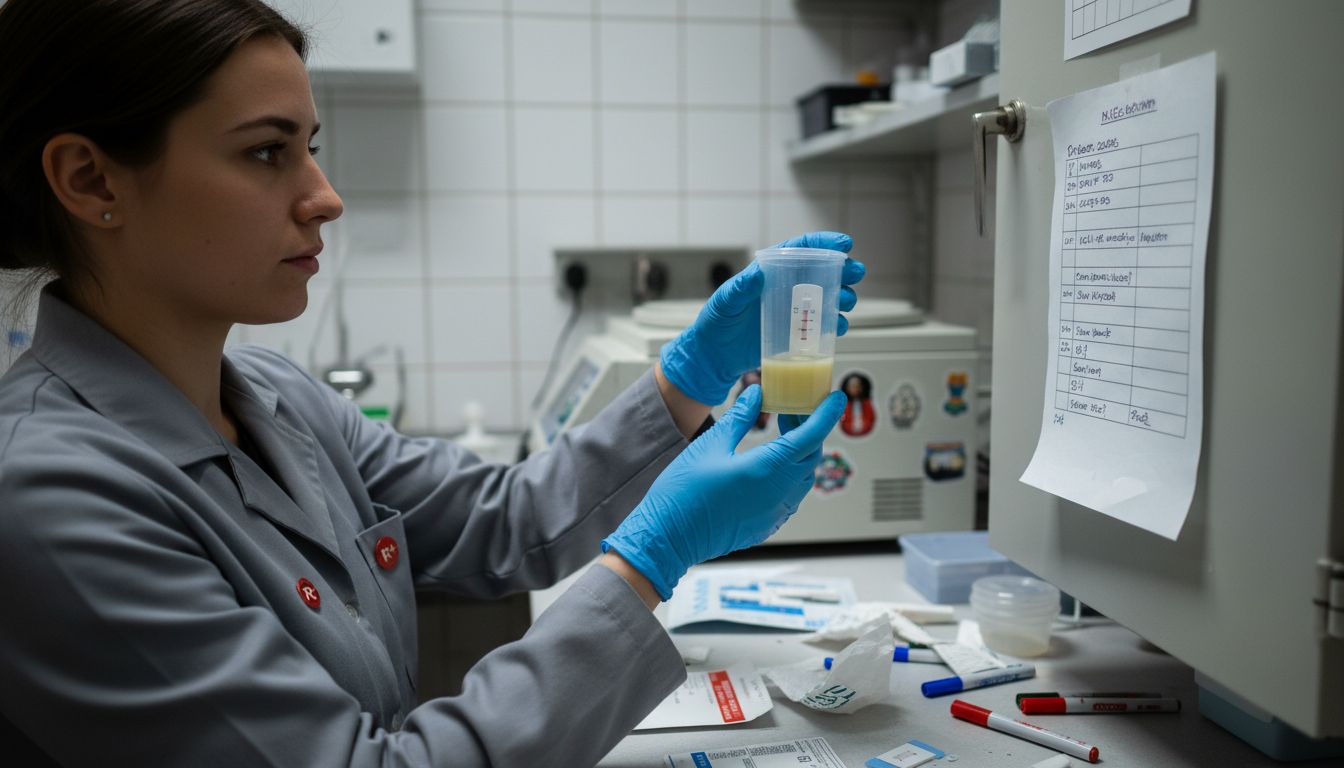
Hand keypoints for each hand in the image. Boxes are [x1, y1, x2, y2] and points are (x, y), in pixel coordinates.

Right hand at [602, 384, 843, 599]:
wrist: (668, 537)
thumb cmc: (683, 492)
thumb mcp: (710, 445)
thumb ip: (740, 418)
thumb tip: (757, 394)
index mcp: (767, 469)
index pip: (811, 436)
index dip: (826, 414)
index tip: (836, 398)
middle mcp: (779, 493)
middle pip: (811, 456)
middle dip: (809, 430)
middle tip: (793, 410)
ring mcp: (775, 513)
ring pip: (804, 478)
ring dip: (800, 454)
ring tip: (782, 435)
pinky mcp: (767, 525)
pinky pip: (791, 497)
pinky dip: (789, 476)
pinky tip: (770, 466)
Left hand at [659, 231, 865, 405]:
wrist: (715, 356)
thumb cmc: (716, 322)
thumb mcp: (725, 302)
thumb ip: (740, 287)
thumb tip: (757, 272)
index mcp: (770, 272)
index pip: (800, 250)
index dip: (823, 243)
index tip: (844, 244)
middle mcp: (786, 288)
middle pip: (821, 272)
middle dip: (843, 270)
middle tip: (856, 273)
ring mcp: (793, 311)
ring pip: (827, 298)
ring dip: (842, 297)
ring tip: (847, 301)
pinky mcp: (796, 333)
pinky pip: (822, 326)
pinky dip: (834, 325)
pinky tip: (839, 326)